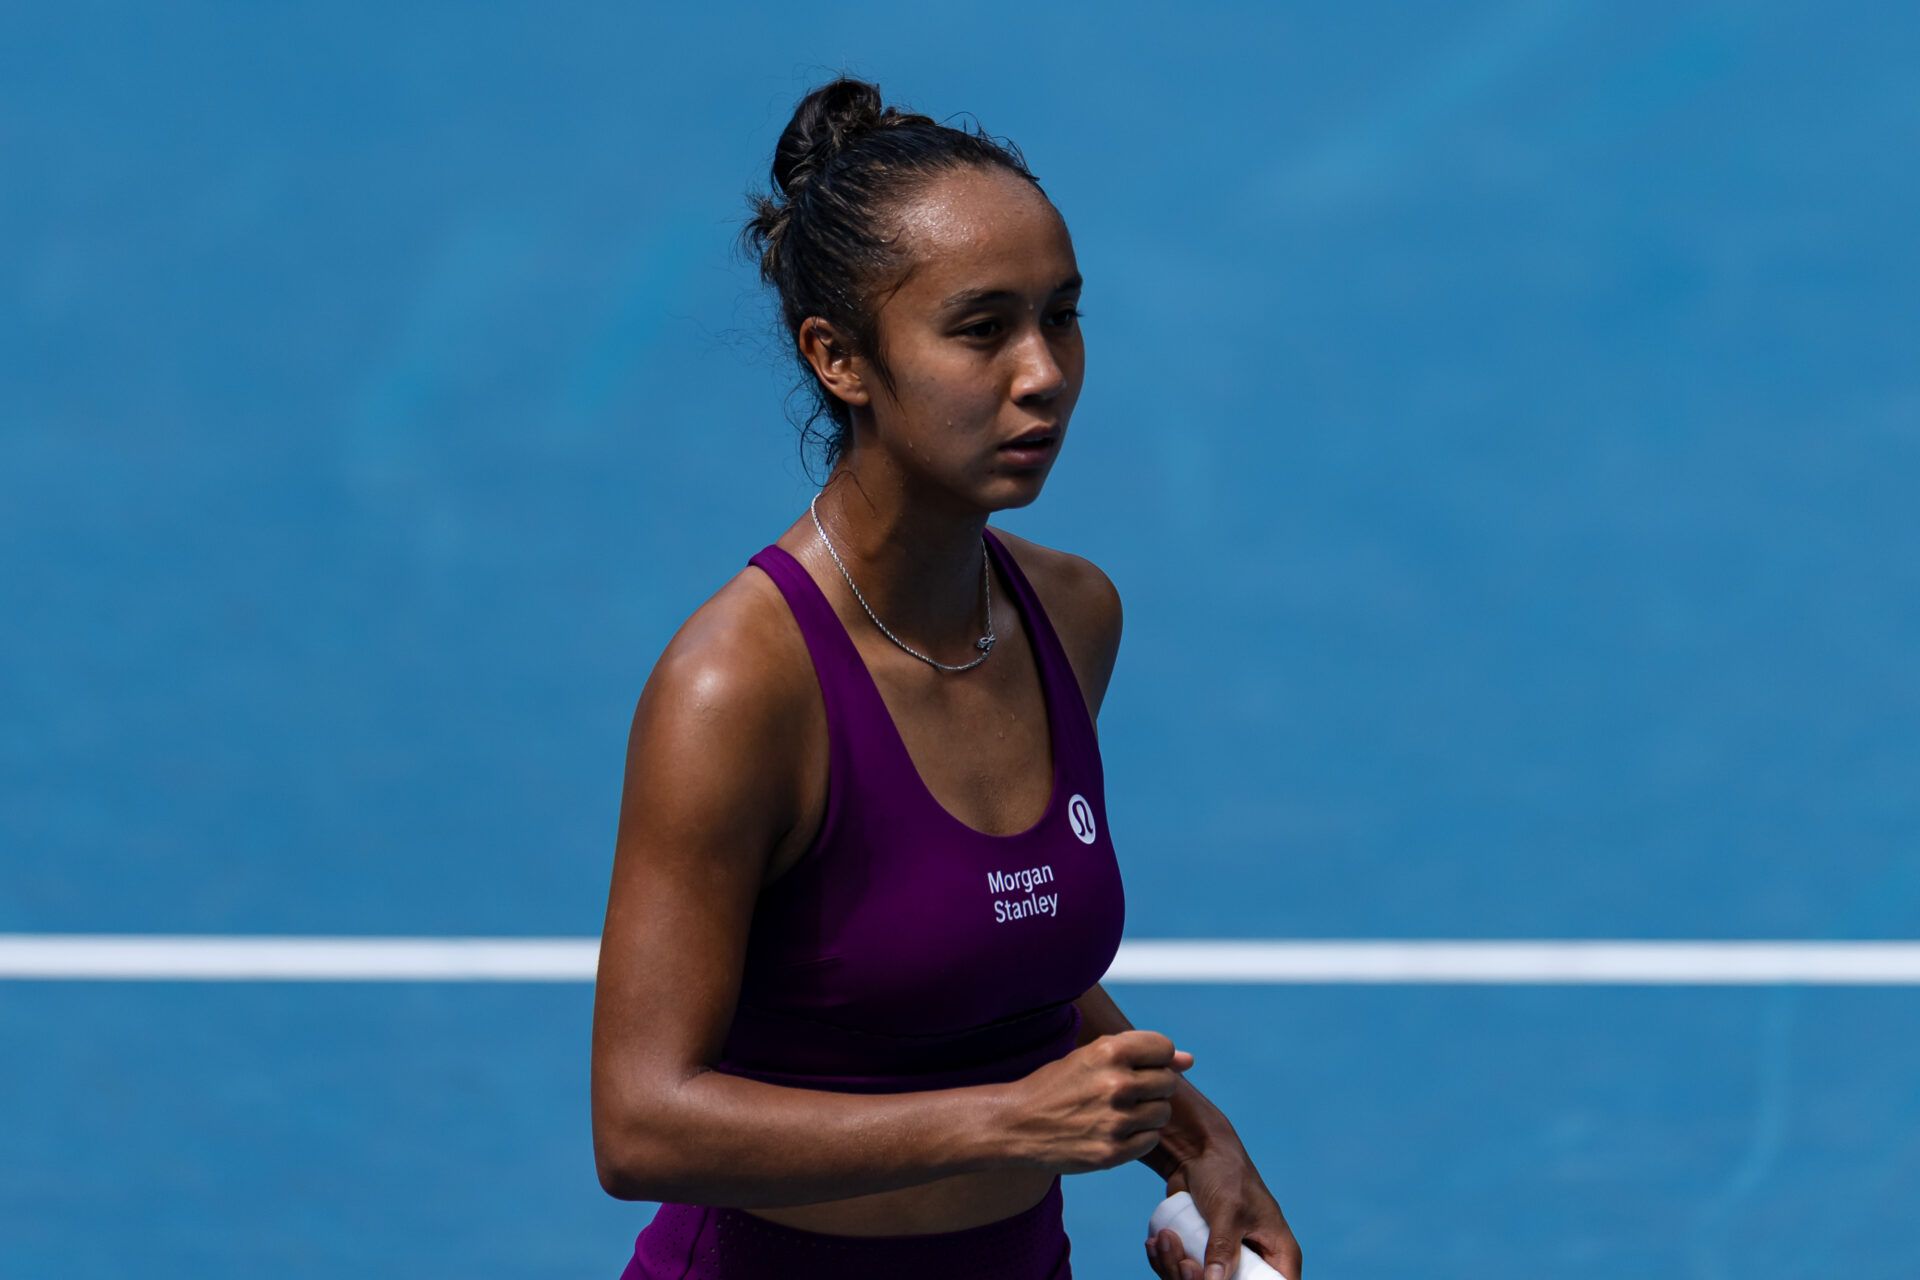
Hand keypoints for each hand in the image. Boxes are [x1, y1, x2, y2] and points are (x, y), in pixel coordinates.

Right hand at [1006, 1030, 1194, 1173]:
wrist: (1017, 1124)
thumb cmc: (1057, 1085)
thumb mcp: (1092, 1057)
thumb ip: (1142, 1054)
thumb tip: (1190, 1060)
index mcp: (1110, 1051)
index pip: (1165, 1049)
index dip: (1154, 1058)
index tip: (1137, 1066)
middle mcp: (1116, 1084)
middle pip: (1168, 1082)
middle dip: (1152, 1086)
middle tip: (1123, 1092)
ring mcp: (1115, 1121)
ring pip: (1162, 1113)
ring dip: (1147, 1113)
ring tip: (1118, 1112)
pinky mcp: (1112, 1153)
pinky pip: (1150, 1141)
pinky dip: (1138, 1137)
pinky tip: (1114, 1131)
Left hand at [1143, 1137, 1301, 1279]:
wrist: (1196, 1153)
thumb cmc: (1226, 1172)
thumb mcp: (1228, 1210)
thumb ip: (1223, 1248)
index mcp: (1280, 1255)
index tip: (1216, 1279)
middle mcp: (1256, 1263)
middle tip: (1184, 1263)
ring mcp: (1227, 1262)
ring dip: (1174, 1271)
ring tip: (1164, 1240)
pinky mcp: (1202, 1256)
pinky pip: (1181, 1275)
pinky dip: (1165, 1264)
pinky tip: (1155, 1244)